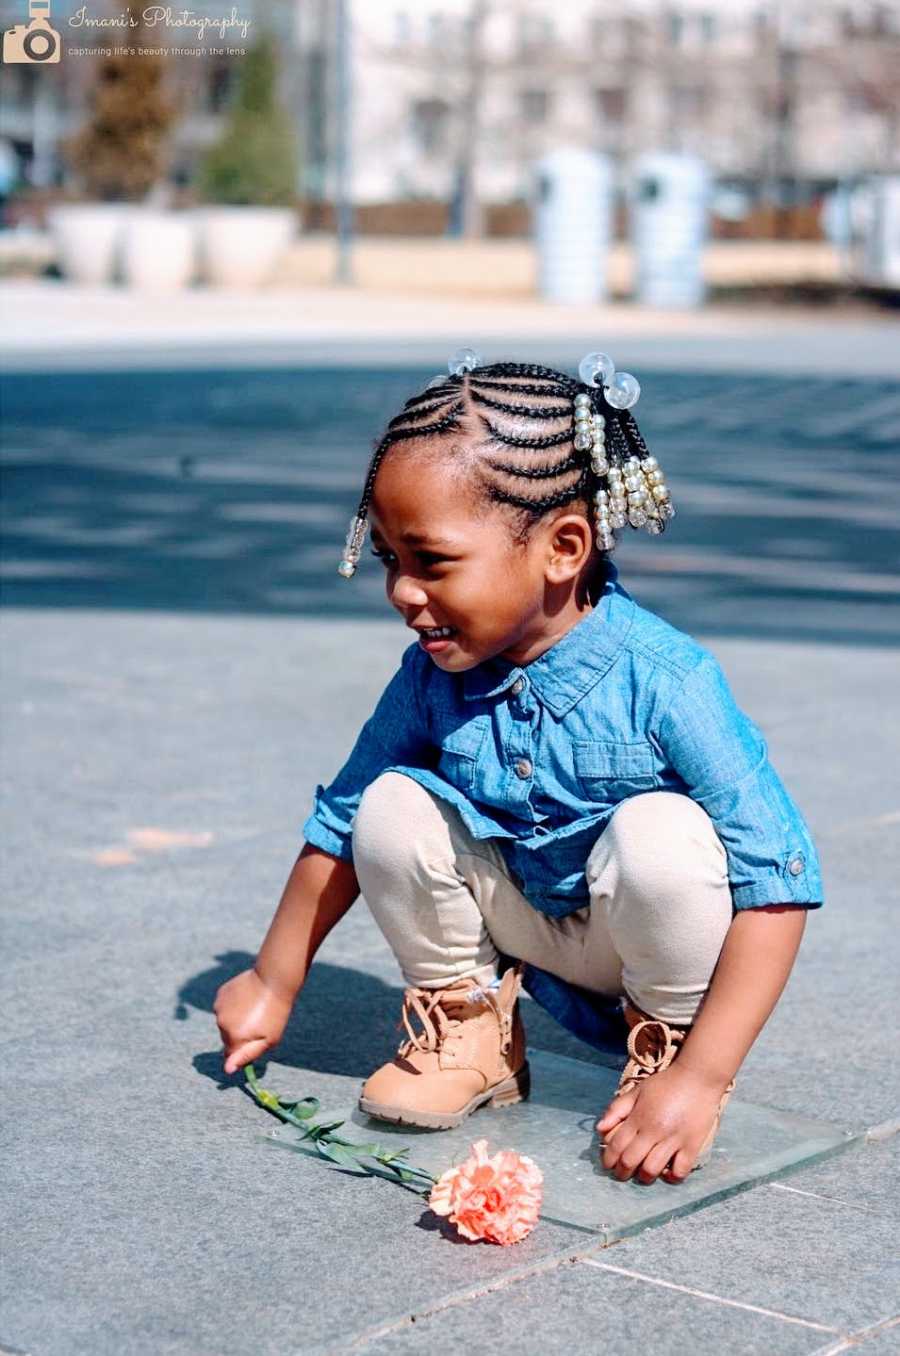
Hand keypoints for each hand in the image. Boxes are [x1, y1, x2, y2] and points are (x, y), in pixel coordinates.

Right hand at [213, 967, 293, 1074]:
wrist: (273, 979)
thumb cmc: (276, 1012)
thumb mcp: (269, 1040)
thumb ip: (246, 1056)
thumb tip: (227, 1069)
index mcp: (233, 1037)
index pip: (230, 1055)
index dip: (242, 1051)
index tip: (254, 1040)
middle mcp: (222, 1024)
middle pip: (227, 1038)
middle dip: (239, 1034)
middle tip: (258, 1022)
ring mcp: (219, 1007)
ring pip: (225, 1021)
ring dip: (235, 1019)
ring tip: (254, 1008)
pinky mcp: (220, 994)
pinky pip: (224, 1006)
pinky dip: (233, 1006)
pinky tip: (246, 998)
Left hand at [596, 1063, 727, 1184]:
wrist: (697, 1078)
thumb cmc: (665, 1084)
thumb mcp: (637, 1091)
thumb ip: (617, 1109)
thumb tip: (599, 1129)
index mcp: (639, 1117)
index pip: (616, 1145)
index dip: (608, 1159)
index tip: (608, 1164)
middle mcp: (654, 1130)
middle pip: (630, 1160)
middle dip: (622, 1172)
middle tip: (622, 1173)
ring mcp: (674, 1139)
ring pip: (652, 1169)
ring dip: (644, 1177)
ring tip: (643, 1174)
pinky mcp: (692, 1145)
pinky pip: (680, 1170)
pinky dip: (672, 1177)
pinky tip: (668, 1173)